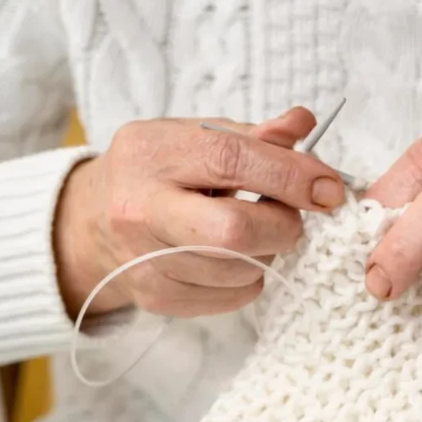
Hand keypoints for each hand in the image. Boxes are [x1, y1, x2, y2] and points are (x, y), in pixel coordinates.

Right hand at [55, 107, 344, 317]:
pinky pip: (233, 297)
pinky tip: (233, 257)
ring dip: (269, 252)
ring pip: (240, 270)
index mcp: (154, 153)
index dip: (291, 175)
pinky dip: (250, 277)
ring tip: (254, 230)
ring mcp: (144, 260)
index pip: (231, 161)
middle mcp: (141, 208)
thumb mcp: (196, 137)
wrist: (93, 219)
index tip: (329, 188)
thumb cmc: (158, 171)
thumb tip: (304, 123)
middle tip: (292, 216)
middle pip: (233, 232)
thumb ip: (253, 135)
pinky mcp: (156, 298)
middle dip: (283, 225)